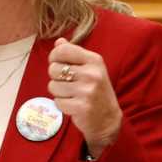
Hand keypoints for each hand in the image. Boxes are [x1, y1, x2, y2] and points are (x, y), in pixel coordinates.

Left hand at [47, 37, 121, 157]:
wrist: (108, 119)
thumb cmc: (96, 90)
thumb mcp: (90, 68)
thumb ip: (74, 54)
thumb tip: (59, 42)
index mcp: (94, 60)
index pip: (62, 50)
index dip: (54, 57)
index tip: (57, 63)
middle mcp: (92, 73)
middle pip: (54, 68)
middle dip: (56, 77)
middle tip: (68, 83)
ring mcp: (87, 91)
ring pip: (53, 86)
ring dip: (58, 92)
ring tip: (72, 95)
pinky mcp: (81, 107)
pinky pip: (57, 101)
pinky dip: (62, 104)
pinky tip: (73, 104)